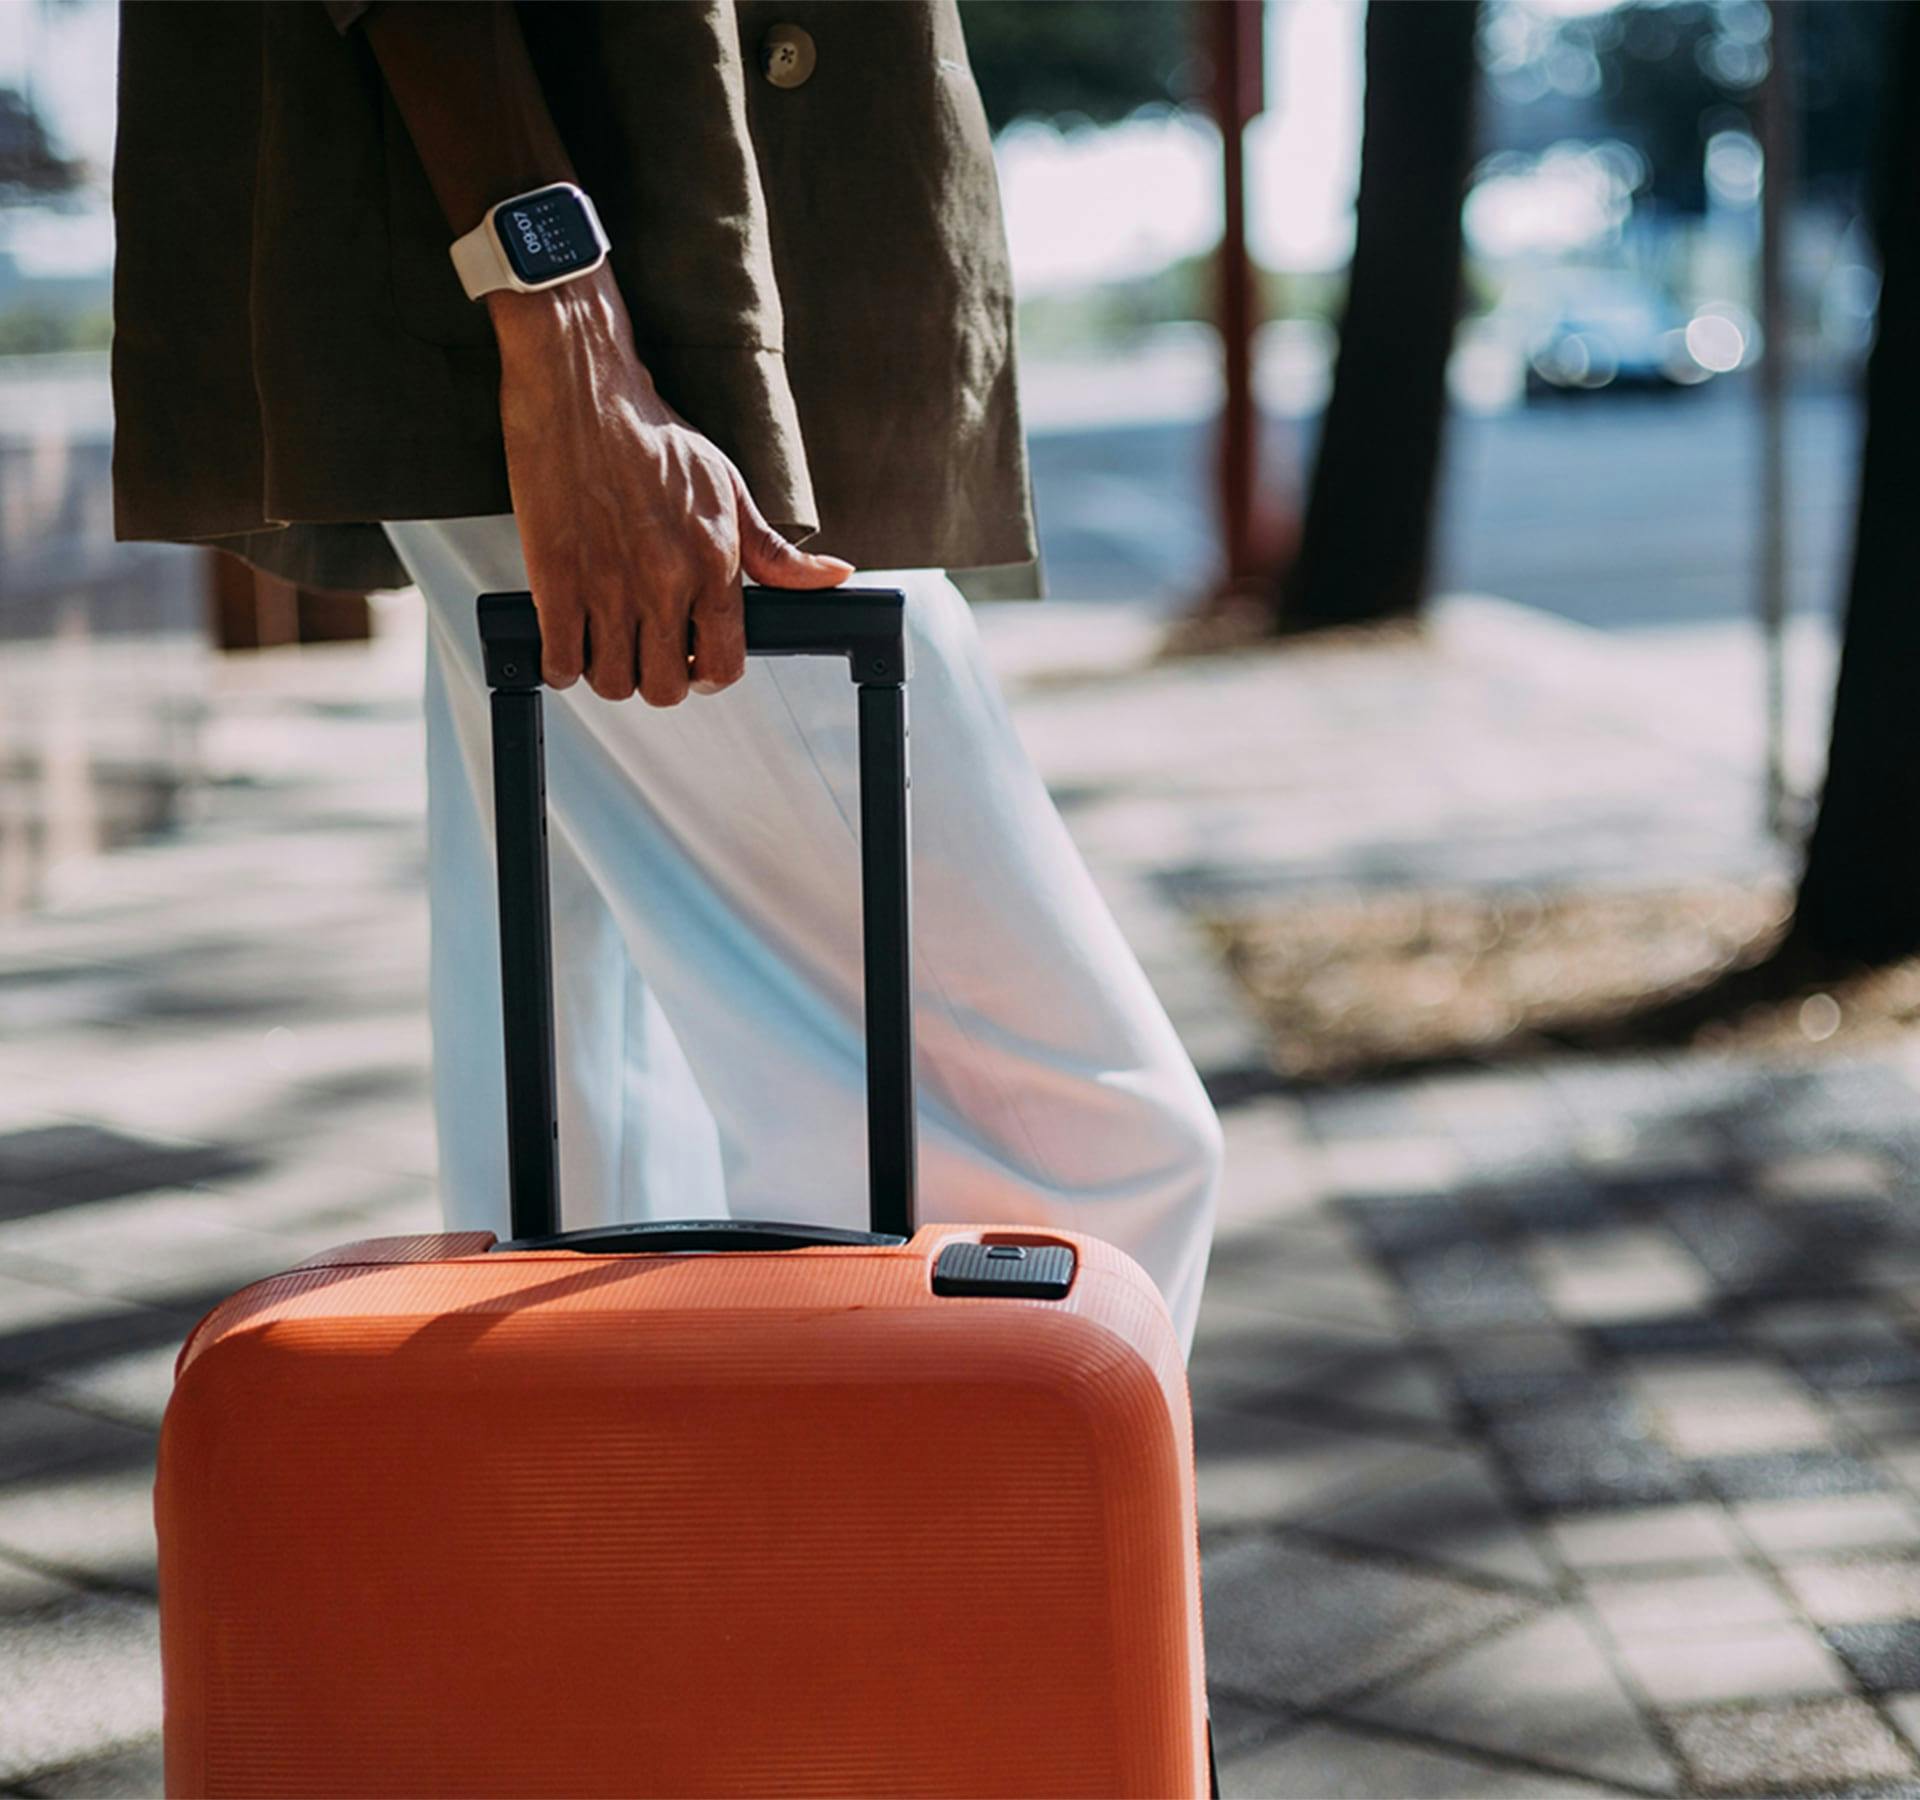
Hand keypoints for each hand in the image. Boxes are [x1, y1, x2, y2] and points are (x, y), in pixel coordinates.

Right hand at [489, 267, 853, 703]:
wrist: (585, 391)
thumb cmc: (657, 439)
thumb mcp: (730, 490)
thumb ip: (776, 553)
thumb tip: (835, 577)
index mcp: (713, 566)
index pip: (723, 666)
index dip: (708, 675)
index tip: (693, 661)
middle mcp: (664, 584)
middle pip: (665, 688)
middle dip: (658, 678)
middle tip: (645, 650)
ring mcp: (608, 587)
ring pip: (613, 682)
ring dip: (609, 672)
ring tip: (606, 641)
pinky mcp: (556, 580)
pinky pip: (561, 662)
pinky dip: (563, 663)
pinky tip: (569, 638)